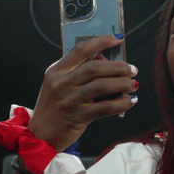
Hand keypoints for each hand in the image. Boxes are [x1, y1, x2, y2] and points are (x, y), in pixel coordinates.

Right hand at [28, 35, 138, 151]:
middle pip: (95, 67)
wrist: (40, 135)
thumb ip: (76, 72)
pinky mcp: (78, 116)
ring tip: (132, 84)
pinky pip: (105, 108)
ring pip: (102, 86)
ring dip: (122, 84)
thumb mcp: (57, 84)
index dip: (101, 41)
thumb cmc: (54, 107)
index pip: (81, 49)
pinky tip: (130, 101)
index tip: (117, 39)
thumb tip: (107, 63)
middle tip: (132, 69)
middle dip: (118, 67)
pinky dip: (121, 103)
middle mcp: (62, 83)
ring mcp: (69, 99)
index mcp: (57, 70)